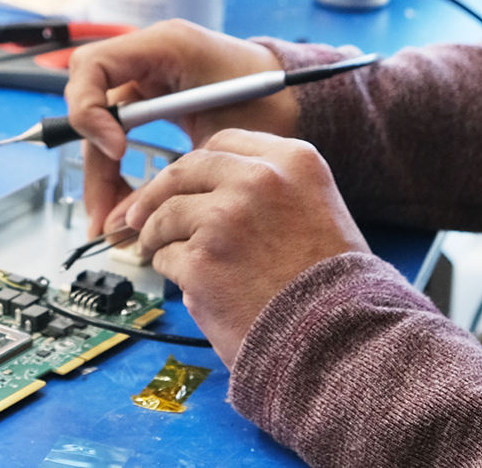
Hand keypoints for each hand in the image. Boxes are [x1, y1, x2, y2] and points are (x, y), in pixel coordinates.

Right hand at [64, 19, 292, 235]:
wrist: (299, 99)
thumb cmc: (271, 106)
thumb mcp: (221, 139)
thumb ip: (171, 174)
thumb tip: (121, 220)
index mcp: (165, 45)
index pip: (93, 67)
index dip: (91, 110)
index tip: (117, 150)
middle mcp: (148, 56)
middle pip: (91, 104)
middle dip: (93, 160)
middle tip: (103, 210)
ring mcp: (148, 76)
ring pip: (101, 126)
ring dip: (101, 173)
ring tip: (111, 222)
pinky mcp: (153, 98)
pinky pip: (119, 132)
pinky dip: (118, 169)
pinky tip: (125, 204)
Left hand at [122, 129, 368, 361]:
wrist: (339, 339)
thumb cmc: (334, 284)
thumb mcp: (319, 208)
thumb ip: (273, 187)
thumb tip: (214, 189)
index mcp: (293, 160)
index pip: (224, 143)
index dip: (199, 165)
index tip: (185, 182)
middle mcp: (258, 179)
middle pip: (185, 170)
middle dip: (157, 192)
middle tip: (142, 215)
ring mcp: (224, 218)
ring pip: (166, 214)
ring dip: (157, 235)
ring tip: (158, 252)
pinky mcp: (200, 261)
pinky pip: (166, 257)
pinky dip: (170, 271)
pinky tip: (189, 284)